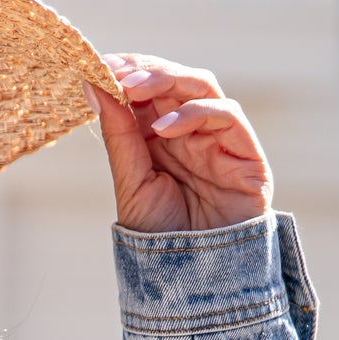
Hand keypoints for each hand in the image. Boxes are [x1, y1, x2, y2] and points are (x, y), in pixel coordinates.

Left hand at [85, 54, 271, 233]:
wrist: (194, 277)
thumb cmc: (162, 236)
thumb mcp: (131, 182)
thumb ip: (118, 134)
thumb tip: (93, 85)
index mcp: (159, 136)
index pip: (147, 88)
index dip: (127, 70)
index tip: (98, 62)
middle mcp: (191, 131)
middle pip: (174, 80)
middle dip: (145, 69)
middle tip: (115, 69)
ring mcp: (219, 139)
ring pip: (202, 87)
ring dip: (168, 80)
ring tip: (133, 88)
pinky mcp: (246, 153)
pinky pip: (227, 116)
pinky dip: (195, 113)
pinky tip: (164, 127)